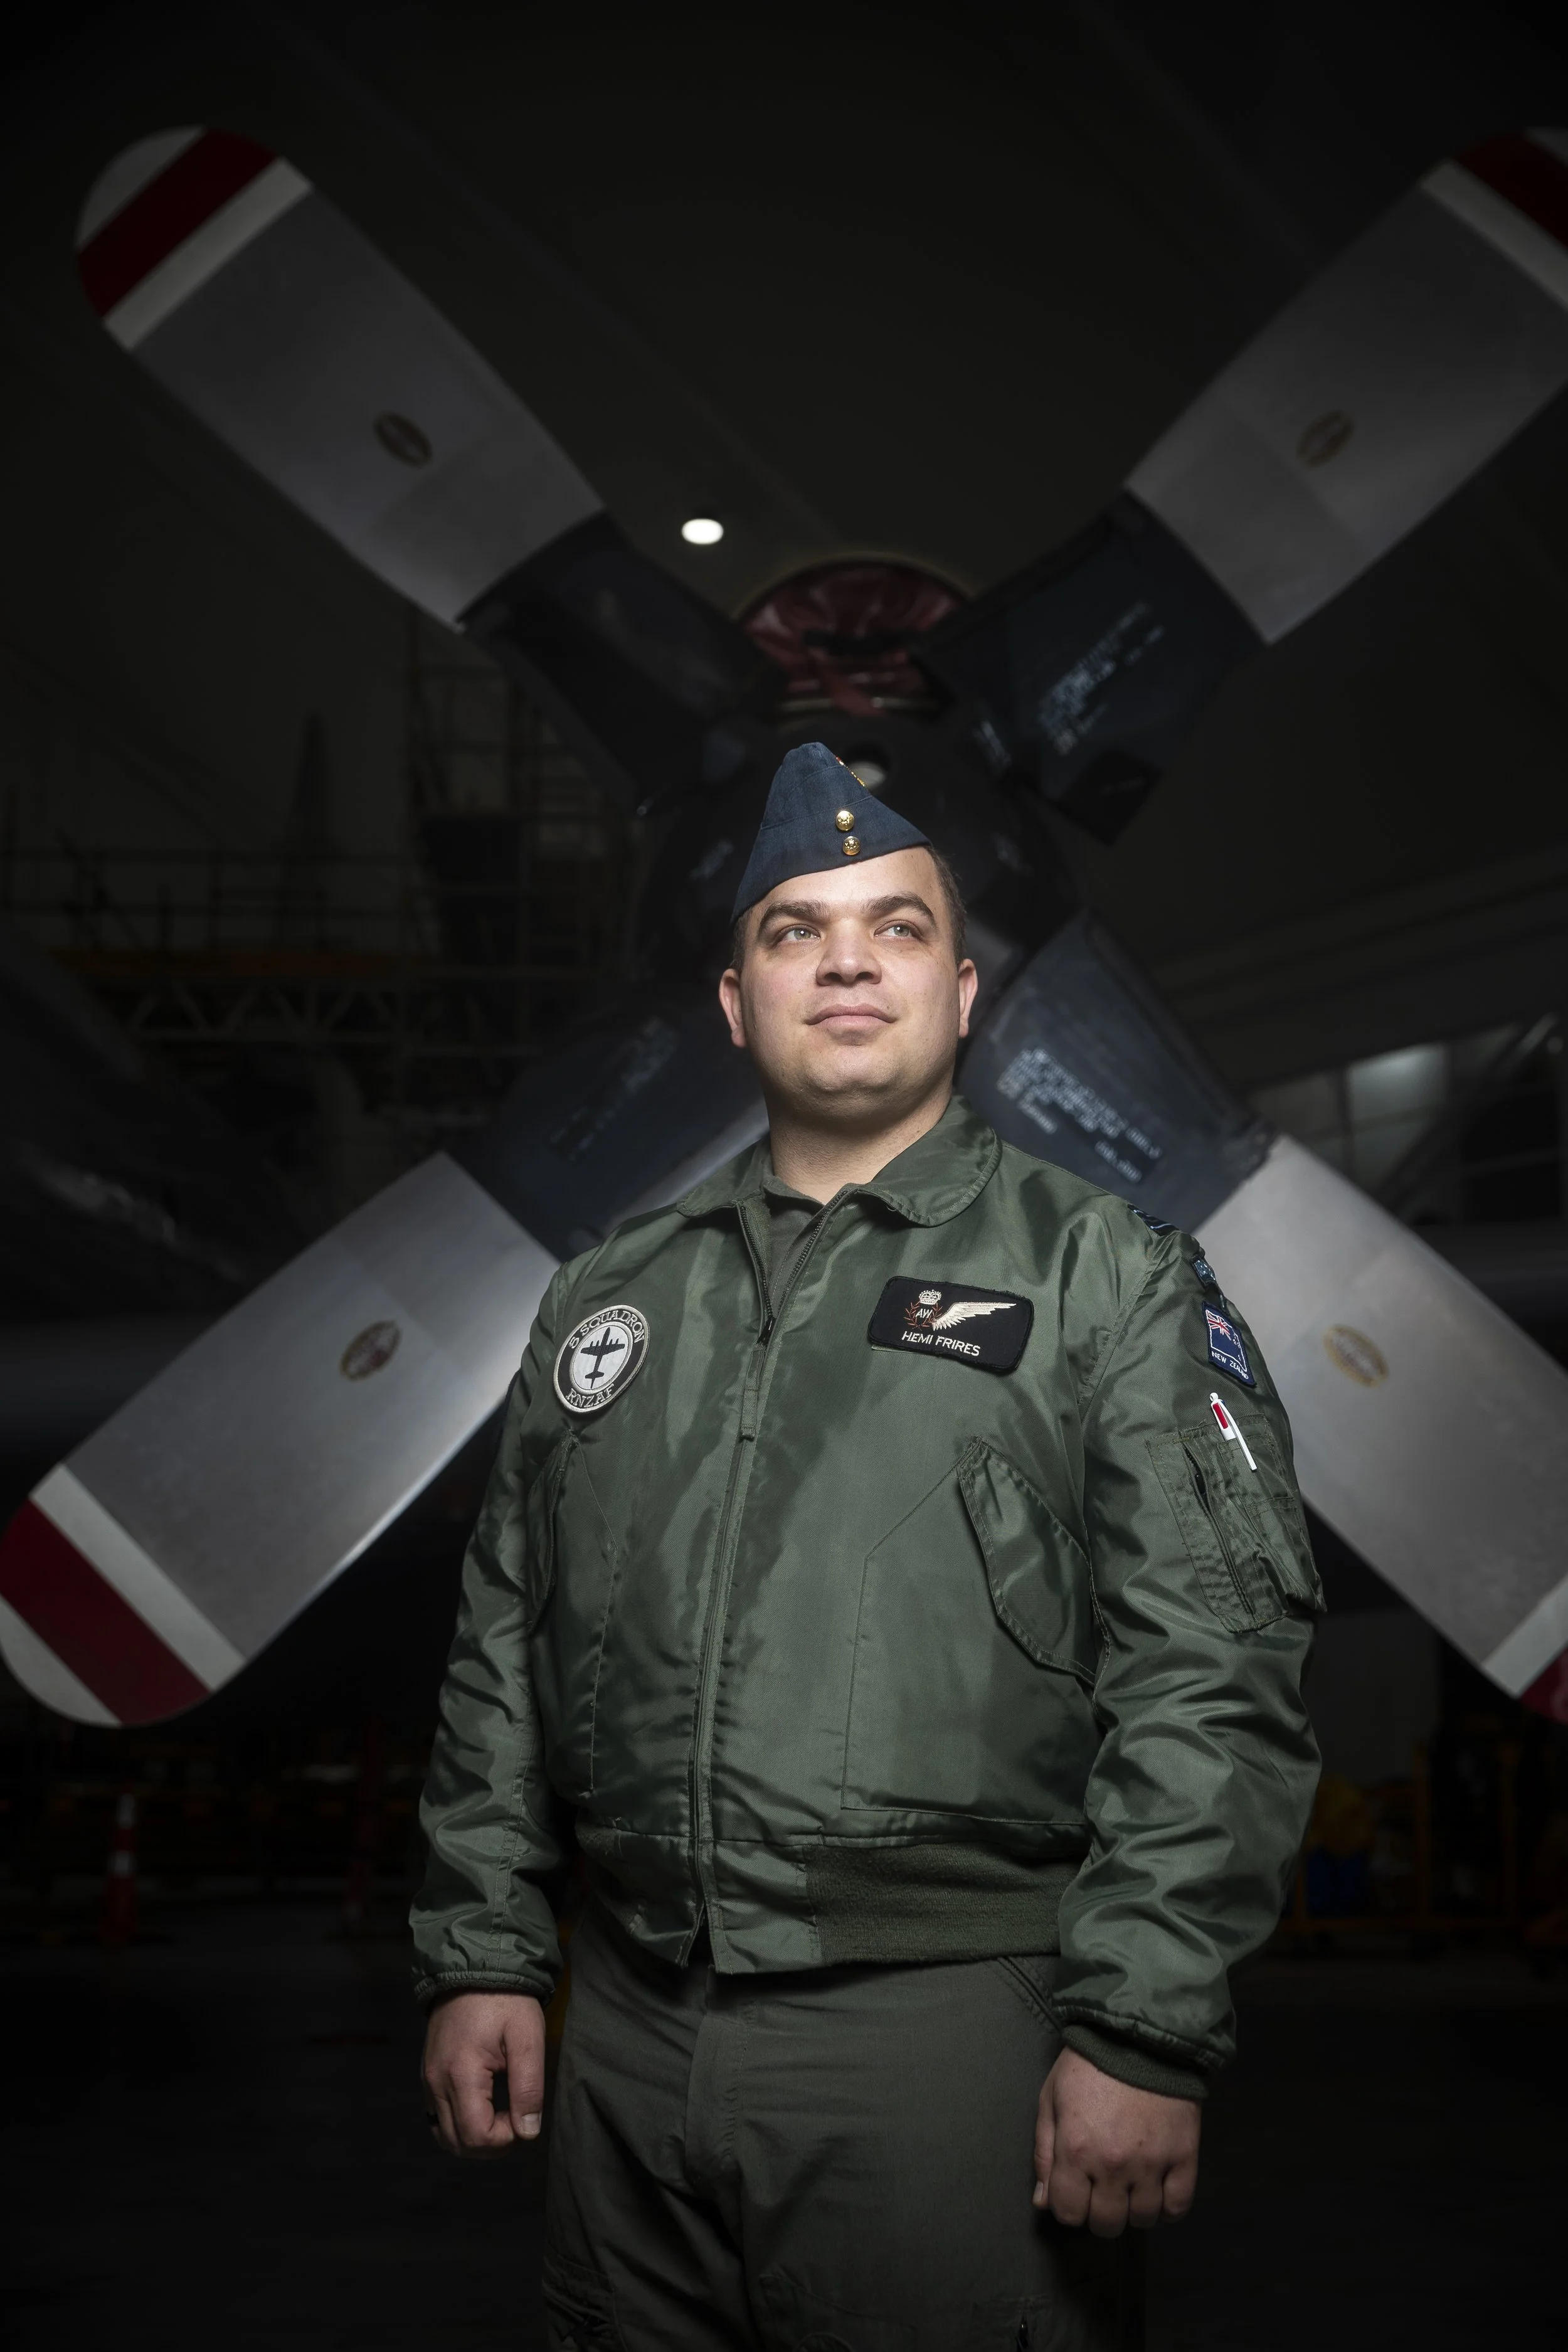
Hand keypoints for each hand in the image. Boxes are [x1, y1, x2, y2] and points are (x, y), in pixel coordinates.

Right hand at [422, 1990, 545, 2157]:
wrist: (475, 1967)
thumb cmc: (506, 1999)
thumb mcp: (528, 2037)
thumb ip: (529, 2087)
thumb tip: (528, 2133)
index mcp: (461, 2073)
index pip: (477, 2136)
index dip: (506, 2139)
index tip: (524, 2114)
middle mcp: (436, 2082)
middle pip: (458, 2143)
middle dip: (491, 2144)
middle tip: (516, 2117)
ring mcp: (427, 2079)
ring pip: (444, 2136)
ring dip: (474, 2138)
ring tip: (502, 2115)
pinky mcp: (427, 2074)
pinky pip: (437, 2117)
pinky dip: (459, 2124)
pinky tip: (483, 2107)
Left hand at [1033, 2046, 1199, 2235]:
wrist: (1140, 2034)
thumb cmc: (1087, 2064)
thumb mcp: (1051, 2099)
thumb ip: (1044, 2153)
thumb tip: (1043, 2202)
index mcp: (1076, 2150)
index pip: (1069, 2214)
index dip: (1068, 2207)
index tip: (1074, 2191)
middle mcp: (1113, 2166)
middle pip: (1107, 2224)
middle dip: (1099, 2212)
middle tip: (1102, 2189)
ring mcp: (1152, 2164)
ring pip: (1143, 2220)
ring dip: (1133, 2210)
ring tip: (1130, 2187)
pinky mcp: (1184, 2157)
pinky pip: (1178, 2207)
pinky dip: (1167, 2208)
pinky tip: (1157, 2192)